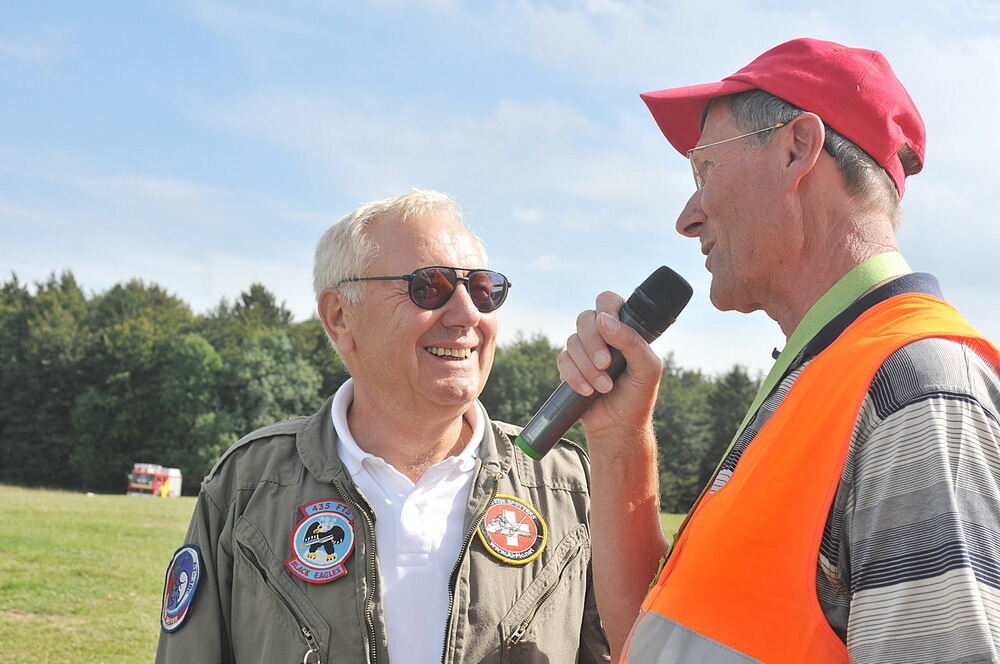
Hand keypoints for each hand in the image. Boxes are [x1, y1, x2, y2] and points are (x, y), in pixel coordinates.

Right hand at [556, 291, 663, 439]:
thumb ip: (631, 341)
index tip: (607, 325)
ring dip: (587, 367)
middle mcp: (602, 336)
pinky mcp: (570, 367)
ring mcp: (584, 350)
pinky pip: (562, 360)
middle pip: (585, 318)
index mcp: (624, 329)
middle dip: (593, 343)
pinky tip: (588, 391)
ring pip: (572, 341)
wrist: (619, 426)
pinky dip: (575, 376)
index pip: (608, 301)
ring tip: (604, 387)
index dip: (605, 308)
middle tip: (606, 364)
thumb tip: (604, 320)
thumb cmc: (638, 395)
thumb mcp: (647, 368)